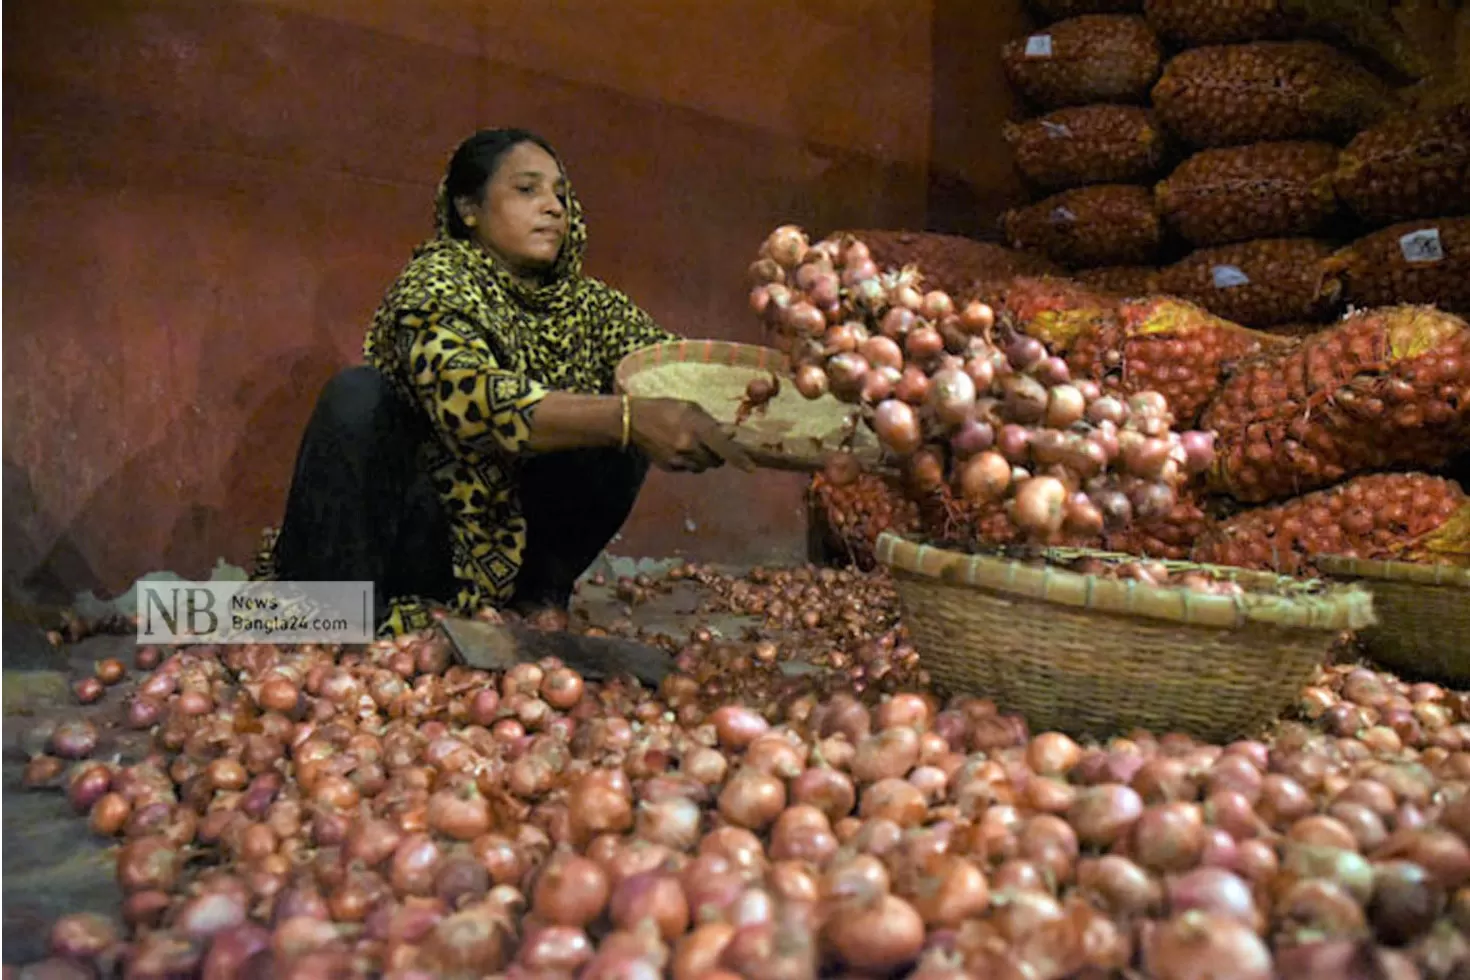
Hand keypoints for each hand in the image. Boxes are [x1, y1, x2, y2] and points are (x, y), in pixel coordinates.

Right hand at [629, 398, 755, 472]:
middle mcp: (690, 447)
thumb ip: (711, 422)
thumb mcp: (691, 408)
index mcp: (698, 428)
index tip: (751, 469)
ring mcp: (679, 459)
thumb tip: (730, 434)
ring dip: (704, 460)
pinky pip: (688, 469)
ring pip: (703, 467)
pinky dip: (690, 462)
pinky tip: (680, 449)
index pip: (725, 448)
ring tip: (694, 446)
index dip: (739, 459)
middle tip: (712, 444)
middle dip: (718, 455)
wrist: (634, 420)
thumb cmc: (666, 408)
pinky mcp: (670, 467)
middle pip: (716, 461)